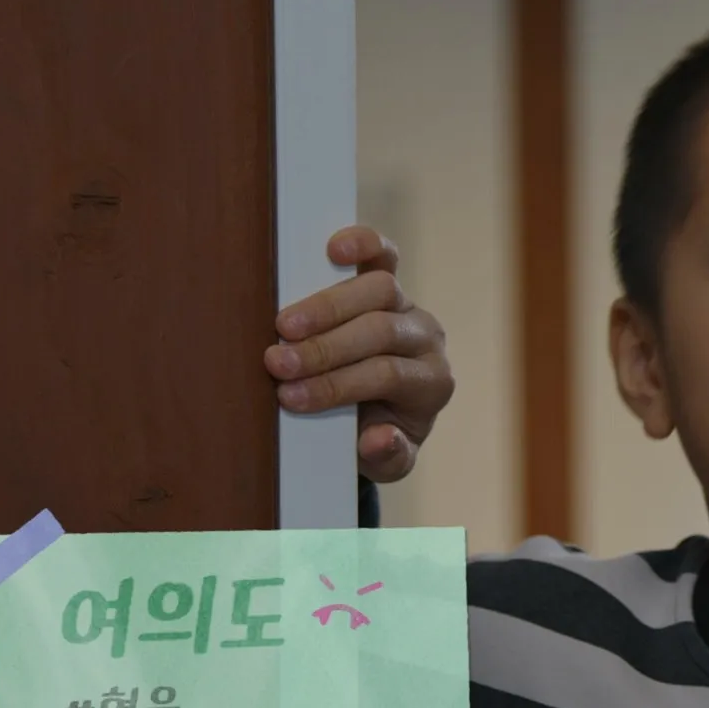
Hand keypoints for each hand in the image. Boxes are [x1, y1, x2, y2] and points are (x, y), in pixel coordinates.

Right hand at [264, 226, 454, 482]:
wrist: (381, 412)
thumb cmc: (378, 434)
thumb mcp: (388, 462)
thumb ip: (389, 457)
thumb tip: (379, 439)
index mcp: (432, 384)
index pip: (386, 376)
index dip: (337, 385)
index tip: (289, 397)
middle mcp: (427, 339)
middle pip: (380, 331)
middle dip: (325, 349)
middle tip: (276, 362)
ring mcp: (408, 305)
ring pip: (379, 290)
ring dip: (327, 306)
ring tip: (282, 325)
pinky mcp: (388, 280)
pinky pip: (383, 254)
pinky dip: (363, 245)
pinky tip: (333, 250)